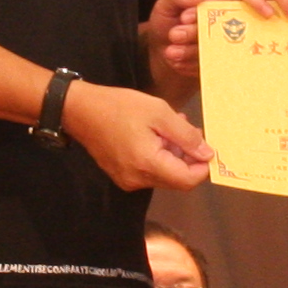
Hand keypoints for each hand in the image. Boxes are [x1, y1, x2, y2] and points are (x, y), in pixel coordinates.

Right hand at [65, 80, 214, 191]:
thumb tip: (207, 154)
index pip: (188, 181)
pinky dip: (159, 157)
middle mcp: (138, 179)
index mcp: (148, 164)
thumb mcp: (159, 113)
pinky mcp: (122, 176)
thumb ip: (186, 135)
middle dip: (188, 158)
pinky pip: (149, 172)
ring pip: (164, 175)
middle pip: (177, 180)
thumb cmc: (120, 107)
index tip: (205, 146)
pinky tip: (155, 135)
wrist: (80, 110)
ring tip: (170, 127)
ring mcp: (128, 180)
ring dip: (173, 155)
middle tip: (187, 129)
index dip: (202, 167)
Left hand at [144, 0, 234, 91]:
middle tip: (173, 35)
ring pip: (216, 47)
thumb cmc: (169, 19)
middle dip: (194, 32)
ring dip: (191, 51)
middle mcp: (229, 15)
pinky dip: (191, 64)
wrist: (165, 48)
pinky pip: (213, 64)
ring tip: (171, 51)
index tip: (183, 17)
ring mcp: (229, 39)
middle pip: (220, 24)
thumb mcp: (166, 3)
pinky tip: (178, 62)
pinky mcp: (224, 60)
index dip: (203, 9)